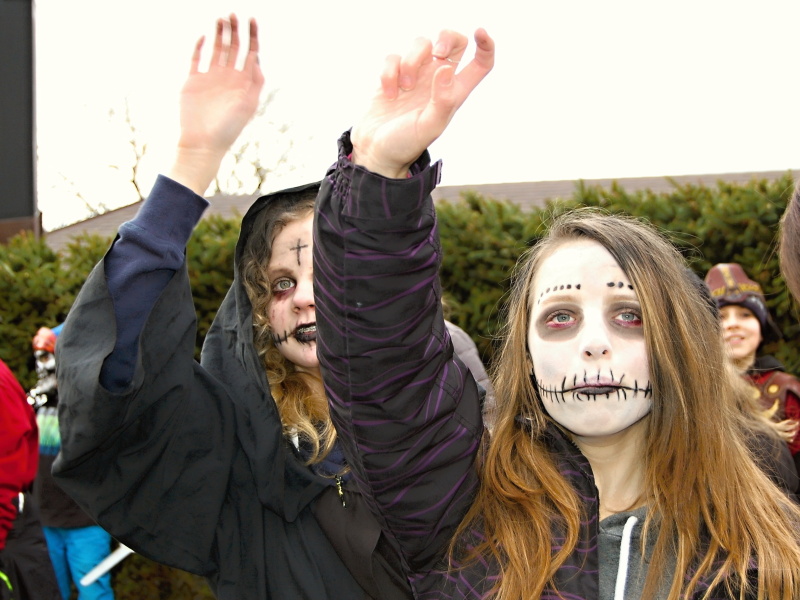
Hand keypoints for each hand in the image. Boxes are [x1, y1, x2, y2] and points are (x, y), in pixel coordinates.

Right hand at [169, 15, 263, 193]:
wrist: (202, 144)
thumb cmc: (228, 129)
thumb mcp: (247, 105)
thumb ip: (254, 82)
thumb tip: (257, 60)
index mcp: (243, 83)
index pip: (251, 53)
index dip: (253, 36)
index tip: (252, 18)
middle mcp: (228, 78)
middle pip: (234, 47)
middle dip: (235, 30)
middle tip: (233, 13)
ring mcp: (210, 78)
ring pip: (216, 49)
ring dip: (220, 33)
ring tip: (221, 18)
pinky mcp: (193, 81)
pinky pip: (196, 58)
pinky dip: (200, 46)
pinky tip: (204, 36)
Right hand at [351, 28, 493, 178]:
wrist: (376, 152)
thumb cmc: (405, 144)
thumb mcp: (429, 126)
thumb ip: (443, 100)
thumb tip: (447, 68)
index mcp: (454, 93)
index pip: (481, 64)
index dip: (486, 45)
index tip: (480, 32)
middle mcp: (438, 81)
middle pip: (453, 42)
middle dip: (446, 38)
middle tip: (437, 53)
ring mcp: (416, 76)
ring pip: (421, 44)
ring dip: (411, 61)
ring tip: (404, 88)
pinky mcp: (393, 76)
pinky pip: (394, 57)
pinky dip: (389, 72)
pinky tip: (389, 94)